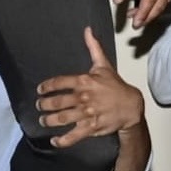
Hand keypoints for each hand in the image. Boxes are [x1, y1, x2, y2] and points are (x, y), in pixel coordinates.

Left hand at [36, 27, 144, 147]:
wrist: (131, 105)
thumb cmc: (115, 85)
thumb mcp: (104, 65)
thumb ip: (93, 47)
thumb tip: (87, 30)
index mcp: (85, 81)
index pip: (59, 82)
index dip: (46, 87)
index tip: (40, 90)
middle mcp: (84, 97)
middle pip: (58, 102)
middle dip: (44, 105)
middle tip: (39, 106)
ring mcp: (87, 113)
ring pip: (62, 119)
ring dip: (49, 121)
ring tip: (43, 120)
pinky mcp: (91, 127)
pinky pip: (73, 136)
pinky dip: (62, 140)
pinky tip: (54, 140)